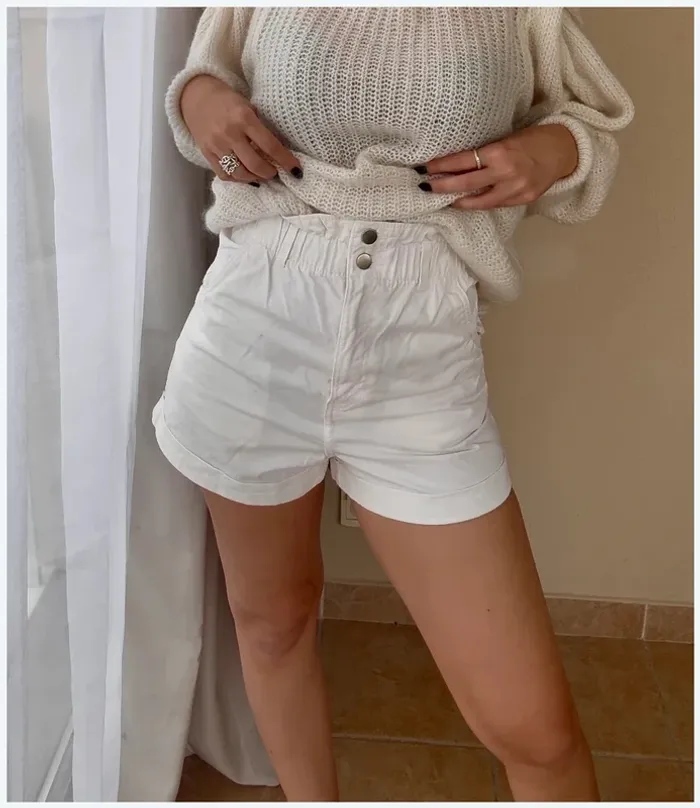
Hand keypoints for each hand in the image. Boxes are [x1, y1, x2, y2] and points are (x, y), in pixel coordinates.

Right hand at [181, 74, 301, 183]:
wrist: (196, 96)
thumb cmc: (229, 101)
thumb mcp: (248, 107)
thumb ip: (261, 127)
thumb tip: (281, 150)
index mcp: (244, 118)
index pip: (270, 146)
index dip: (286, 161)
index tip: (296, 170)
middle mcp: (230, 133)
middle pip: (255, 165)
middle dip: (270, 173)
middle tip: (276, 172)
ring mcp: (217, 145)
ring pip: (240, 173)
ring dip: (256, 178)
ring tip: (262, 175)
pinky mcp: (207, 153)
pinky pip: (225, 175)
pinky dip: (238, 179)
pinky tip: (246, 176)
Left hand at [418, 124, 578, 209]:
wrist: (564, 150)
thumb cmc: (533, 139)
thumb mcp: (507, 139)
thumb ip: (486, 152)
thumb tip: (458, 162)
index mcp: (500, 152)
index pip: (464, 160)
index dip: (443, 165)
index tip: (426, 167)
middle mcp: (506, 173)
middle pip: (466, 183)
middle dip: (443, 186)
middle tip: (425, 187)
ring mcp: (514, 190)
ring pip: (478, 201)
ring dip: (458, 201)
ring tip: (443, 199)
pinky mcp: (521, 200)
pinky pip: (494, 205)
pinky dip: (478, 204)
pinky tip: (466, 202)